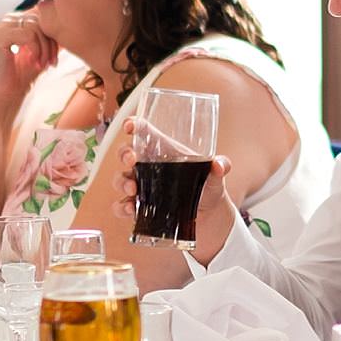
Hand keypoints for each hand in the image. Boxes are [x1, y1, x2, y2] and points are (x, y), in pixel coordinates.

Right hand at [0, 10, 60, 98]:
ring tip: (44, 65)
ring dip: (45, 49)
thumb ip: (52, 39)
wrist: (4, 94)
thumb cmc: (22, 75)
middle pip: (42, 19)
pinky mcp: (1, 36)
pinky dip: (37, 51)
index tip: (55, 58)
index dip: (55, 36)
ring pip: (37, 27)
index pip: (45, 16)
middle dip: (51, 43)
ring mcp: (3, 26)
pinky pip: (28, 35)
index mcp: (18, 20)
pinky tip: (34, 64)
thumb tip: (73, 28)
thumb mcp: (43, 52)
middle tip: (51, 63)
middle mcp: (9, 19)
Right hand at [109, 119, 235, 263]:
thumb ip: (220, 166)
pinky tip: (131, 209)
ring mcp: (142, 187)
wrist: (208, 215)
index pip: (143, 132)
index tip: (129, 126)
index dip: (133, 125)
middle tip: (132, 160)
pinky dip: (122, 207)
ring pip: (120, 179)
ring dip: (122, 182)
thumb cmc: (208, 186)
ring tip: (133, 190)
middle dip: (124, 154)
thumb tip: (219, 165)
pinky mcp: (141, 207)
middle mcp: (148, 167)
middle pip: (126, 153)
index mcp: (163, 151)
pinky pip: (122, 206)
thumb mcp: (215, 175)